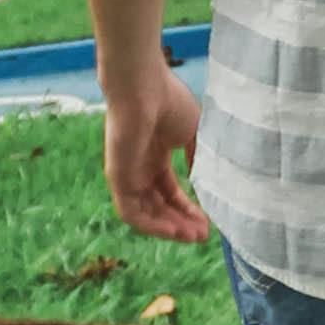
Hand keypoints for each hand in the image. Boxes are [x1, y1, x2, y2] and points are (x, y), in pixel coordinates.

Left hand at [105, 64, 209, 244]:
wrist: (144, 87)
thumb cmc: (168, 102)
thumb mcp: (192, 133)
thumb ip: (198, 158)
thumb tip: (206, 181)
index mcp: (155, 157)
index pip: (170, 192)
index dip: (188, 209)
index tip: (208, 222)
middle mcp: (139, 169)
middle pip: (159, 207)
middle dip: (181, 223)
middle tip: (204, 236)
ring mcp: (126, 174)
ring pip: (146, 214)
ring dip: (169, 228)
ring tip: (193, 237)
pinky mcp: (117, 178)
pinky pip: (131, 212)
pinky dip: (152, 225)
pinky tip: (174, 231)